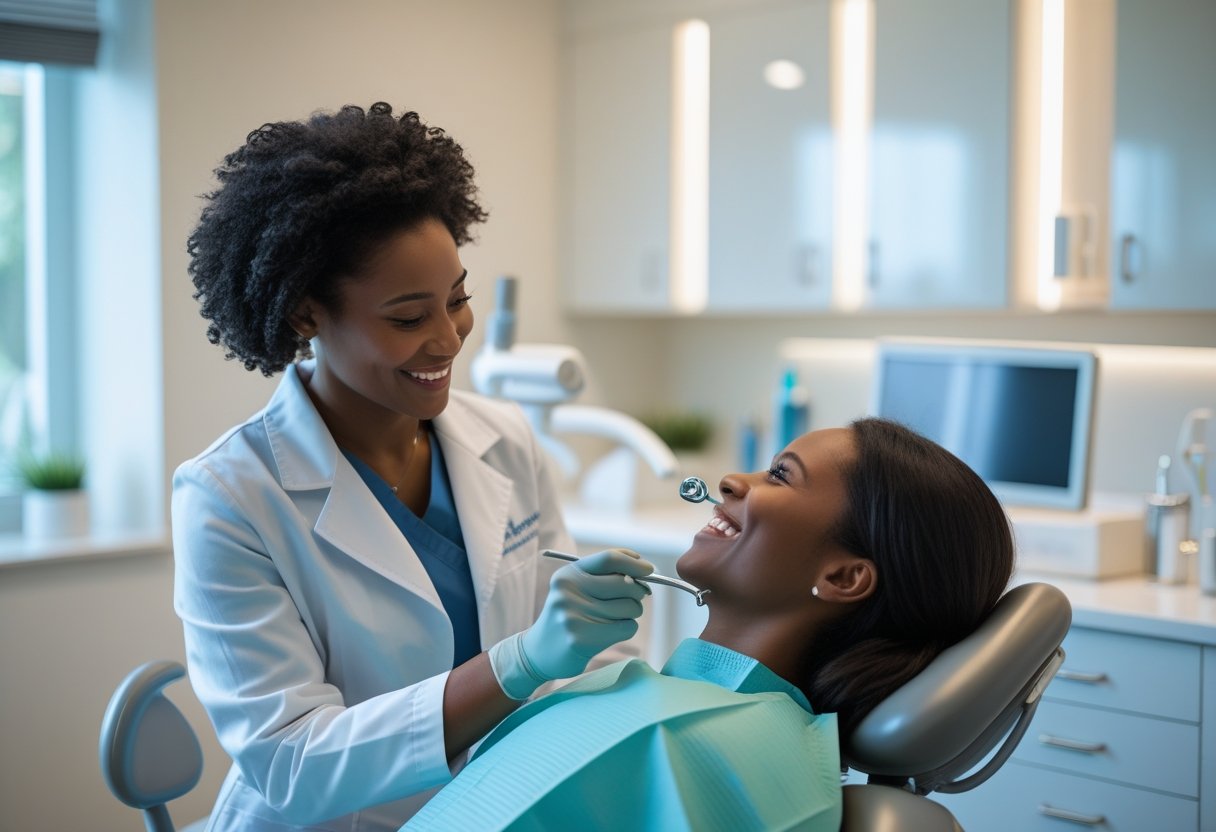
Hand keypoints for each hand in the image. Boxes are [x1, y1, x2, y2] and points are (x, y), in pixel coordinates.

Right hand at [489, 548, 653, 699]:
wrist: (538, 652)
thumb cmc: (568, 616)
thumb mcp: (576, 588)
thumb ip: (605, 576)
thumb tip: (644, 570)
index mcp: (568, 574)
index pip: (609, 559)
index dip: (634, 563)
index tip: (649, 569)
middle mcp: (568, 592)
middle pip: (625, 584)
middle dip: (637, 593)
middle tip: (631, 601)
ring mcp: (573, 616)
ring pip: (629, 607)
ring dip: (631, 614)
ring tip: (613, 619)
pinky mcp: (581, 639)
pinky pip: (627, 628)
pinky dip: (627, 629)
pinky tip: (609, 633)